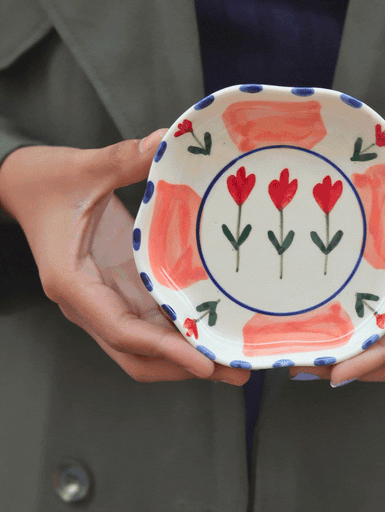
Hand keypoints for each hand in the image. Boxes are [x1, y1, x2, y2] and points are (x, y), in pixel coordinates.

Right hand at [0, 132, 249, 383]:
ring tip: (233, 361)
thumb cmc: (47, 180)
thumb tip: (165, 140)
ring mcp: (102, 303)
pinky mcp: (114, 294)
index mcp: (73, 283)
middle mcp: (87, 304)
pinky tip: (211, 333)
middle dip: (183, 368)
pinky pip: (148, 327)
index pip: (123, 331)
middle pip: (136, 356)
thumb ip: (123, 158)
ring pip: (143, 349)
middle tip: (235, 371)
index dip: (166, 350)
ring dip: (185, 359)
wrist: (23, 187)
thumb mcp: (84, 166)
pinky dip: (178, 336)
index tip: (205, 364)